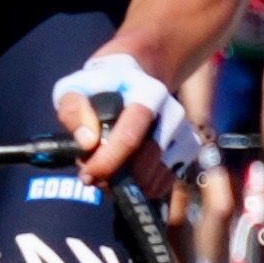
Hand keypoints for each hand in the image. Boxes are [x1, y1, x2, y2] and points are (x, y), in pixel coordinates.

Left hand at [50, 43, 201, 188]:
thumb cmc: (101, 85)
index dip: (107, 163)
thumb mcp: (76, 87)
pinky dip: (141, 187)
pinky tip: (126, 174)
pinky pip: (164, 183)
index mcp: (149, 94)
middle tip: (91, 177)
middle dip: (113, 177)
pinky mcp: (189, 150)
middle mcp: (174, 114)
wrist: (137, 75)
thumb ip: (74, 111)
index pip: (130, 138)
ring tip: (106, 170)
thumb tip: (88, 142)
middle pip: (144, 164)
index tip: (86, 176)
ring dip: (126, 184)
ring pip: (154, 178)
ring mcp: (184, 132)